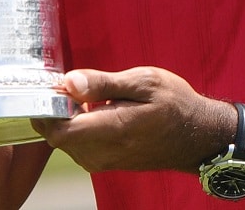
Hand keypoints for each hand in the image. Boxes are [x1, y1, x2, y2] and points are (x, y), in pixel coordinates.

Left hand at [31, 67, 234, 174]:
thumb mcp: (144, 81)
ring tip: (81, 94)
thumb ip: (104, 83)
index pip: (60, 131)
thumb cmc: (175, 104)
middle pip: (57, 137)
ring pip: (66, 143)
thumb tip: (69, 82)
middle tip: (65, 84)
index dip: (47, 109)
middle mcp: (105, 152)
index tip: (53, 85)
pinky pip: (78, 147)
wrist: (197, 136)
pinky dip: (75, 127)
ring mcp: (105, 161)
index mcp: (114, 129)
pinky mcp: (107, 162)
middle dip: (53, 111)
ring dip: (64, 119)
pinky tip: (90, 109)